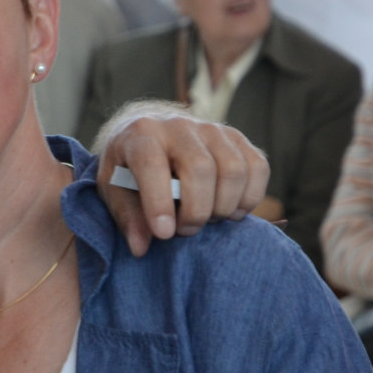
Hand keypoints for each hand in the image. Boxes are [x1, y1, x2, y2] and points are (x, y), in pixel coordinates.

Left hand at [95, 105, 270, 256]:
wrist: (149, 132)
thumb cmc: (129, 167)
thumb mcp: (114, 188)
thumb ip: (127, 216)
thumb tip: (141, 246)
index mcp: (141, 135)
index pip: (152, 165)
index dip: (159, 202)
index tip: (164, 233)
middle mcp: (178, 126)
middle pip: (200, 169)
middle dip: (196, 211)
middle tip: (185, 230)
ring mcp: (212, 129)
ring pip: (233, 170)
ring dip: (224, 206)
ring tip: (207, 219)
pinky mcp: (237, 138)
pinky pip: (257, 168)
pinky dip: (250, 197)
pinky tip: (231, 210)